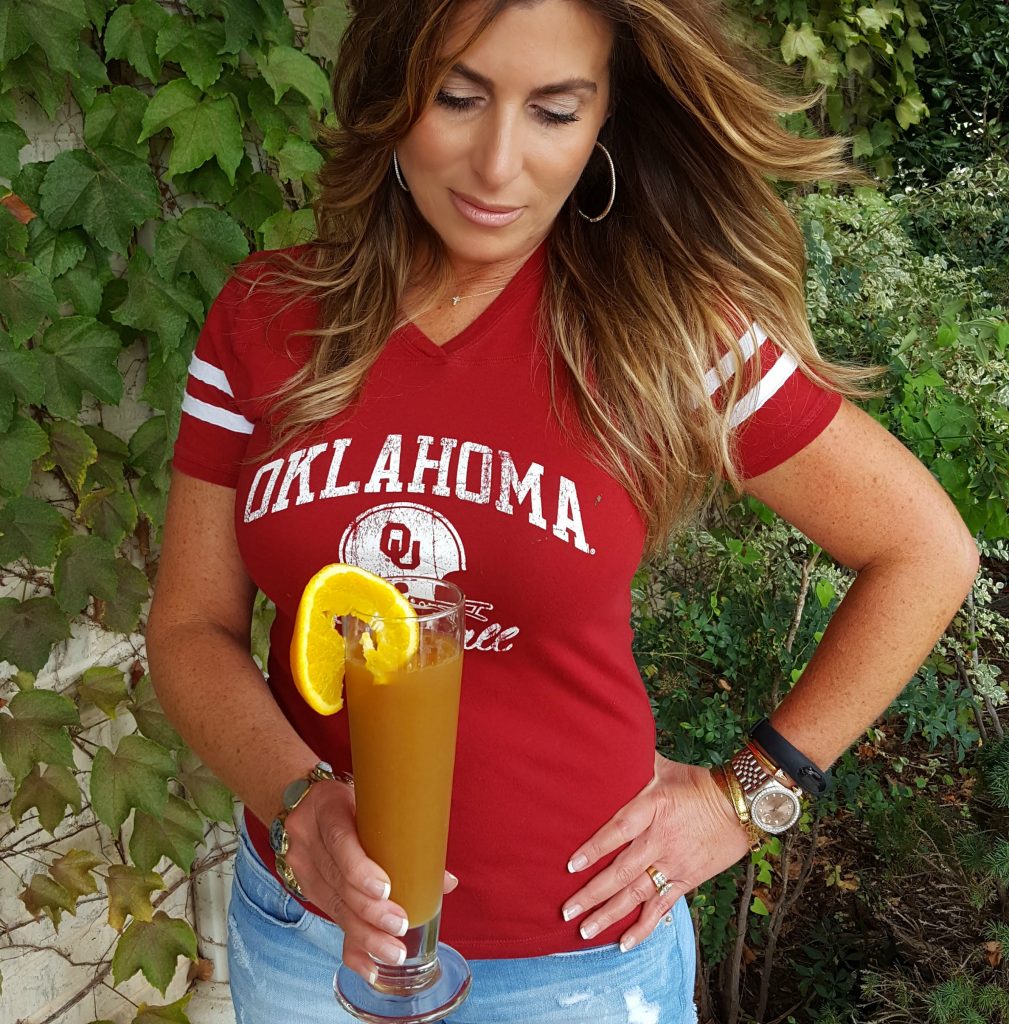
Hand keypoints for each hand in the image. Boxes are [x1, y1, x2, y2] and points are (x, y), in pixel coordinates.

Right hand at [282, 780, 458, 983]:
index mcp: (326, 806)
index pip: (339, 840)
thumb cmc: (353, 800)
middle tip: (400, 926)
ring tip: (393, 951)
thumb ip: (406, 834)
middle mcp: (307, 837)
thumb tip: (445, 881)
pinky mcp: (306, 887)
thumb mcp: (374, 802)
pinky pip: (329, 918)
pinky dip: (351, 947)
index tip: (386, 889)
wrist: (307, 802)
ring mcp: (302, 864)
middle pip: (338, 881)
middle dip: (370, 910)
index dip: (360, 869)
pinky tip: (369, 967)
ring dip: (365, 934)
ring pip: (334, 906)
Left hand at [561, 752, 749, 950]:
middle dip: (592, 893)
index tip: (570, 865)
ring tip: (584, 931)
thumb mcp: (664, 768)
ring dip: (609, 914)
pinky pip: (662, 907)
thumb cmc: (698, 783)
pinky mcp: (686, 879)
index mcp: (652, 808)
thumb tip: (608, 745)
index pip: (617, 830)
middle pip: (621, 871)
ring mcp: (674, 863)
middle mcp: (660, 839)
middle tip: (566, 910)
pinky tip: (624, 943)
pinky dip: (643, 927)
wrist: (742, 804)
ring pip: (637, 894)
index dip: (594, 849)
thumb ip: (634, 762)